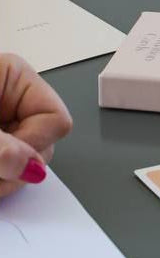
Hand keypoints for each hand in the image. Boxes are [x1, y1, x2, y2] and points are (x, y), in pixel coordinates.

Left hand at [0, 54, 71, 198]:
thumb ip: (0, 145)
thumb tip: (31, 169)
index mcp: (15, 77)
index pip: (56, 120)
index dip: (34, 145)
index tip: (5, 158)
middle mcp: (14, 100)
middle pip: (43, 145)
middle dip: (15, 170)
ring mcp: (3, 124)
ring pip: (26, 163)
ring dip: (4, 180)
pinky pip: (10, 169)